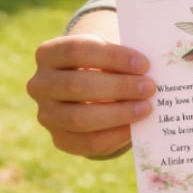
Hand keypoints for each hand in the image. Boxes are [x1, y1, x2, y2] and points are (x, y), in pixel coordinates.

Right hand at [26, 11, 154, 157]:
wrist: (87, 90)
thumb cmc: (104, 65)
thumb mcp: (108, 54)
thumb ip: (123, 59)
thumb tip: (152, 70)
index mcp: (48, 53)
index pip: (77, 50)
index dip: (112, 57)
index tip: (144, 64)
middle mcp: (39, 84)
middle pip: (77, 85)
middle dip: (119, 87)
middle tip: (150, 88)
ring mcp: (45, 114)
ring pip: (79, 118)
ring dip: (118, 114)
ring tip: (147, 108)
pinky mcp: (58, 139)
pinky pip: (86, 142)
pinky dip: (114, 135)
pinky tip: (135, 128)